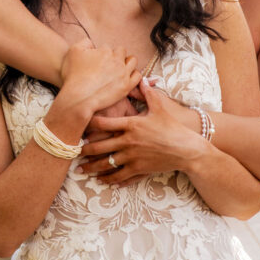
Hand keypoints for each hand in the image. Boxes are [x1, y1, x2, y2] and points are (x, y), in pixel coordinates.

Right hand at [53, 43, 140, 120]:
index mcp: (105, 51)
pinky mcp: (126, 87)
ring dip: (126, 62)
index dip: (101, 53)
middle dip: (116, 55)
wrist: (79, 98)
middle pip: (122, 51)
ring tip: (118, 69)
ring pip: (133, 61)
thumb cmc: (74, 76)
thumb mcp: (73, 51)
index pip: (107, 47)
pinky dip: (133, 74)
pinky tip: (125, 77)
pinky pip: (137, 75)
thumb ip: (84, 42)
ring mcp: (123, 74)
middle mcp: (117, 60)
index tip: (97, 61)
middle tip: (108, 64)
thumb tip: (92, 43)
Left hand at [79, 78, 205, 185]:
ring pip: (107, 164)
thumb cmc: (173, 128)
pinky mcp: (139, 169)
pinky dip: (110, 179)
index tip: (78, 125)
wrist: (187, 150)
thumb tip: (141, 78)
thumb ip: (147, 93)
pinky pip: (121, 176)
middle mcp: (129, 141)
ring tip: (81, 170)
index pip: (104, 124)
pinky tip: (102, 181)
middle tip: (72, 151)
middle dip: (85, 150)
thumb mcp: (160, 108)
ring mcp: (133, 157)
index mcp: (131, 124)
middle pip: (100, 146)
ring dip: (92, 168)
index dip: (89, 124)